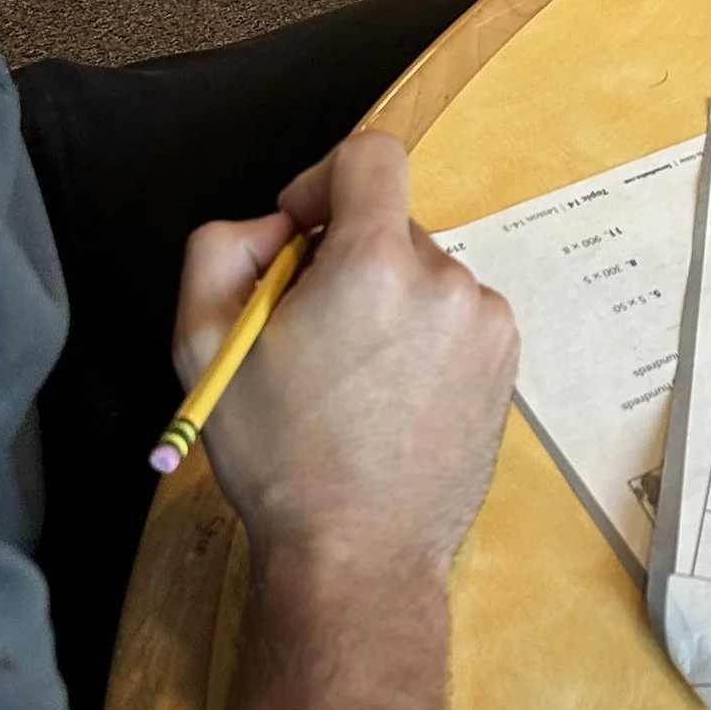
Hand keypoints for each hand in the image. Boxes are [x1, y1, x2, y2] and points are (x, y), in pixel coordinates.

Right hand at [171, 130, 517, 578]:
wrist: (357, 554)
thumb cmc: (280, 455)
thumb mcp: (204, 341)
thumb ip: (224, 246)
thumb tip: (276, 226)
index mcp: (375, 265)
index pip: (370, 156)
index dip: (322, 179)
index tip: (298, 231)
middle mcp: (446, 282)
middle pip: (390, 224)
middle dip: (345, 258)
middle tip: (309, 332)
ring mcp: (486, 324)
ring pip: (421, 275)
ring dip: (385, 301)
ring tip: (351, 379)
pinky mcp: (506, 361)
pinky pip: (453, 316)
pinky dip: (420, 336)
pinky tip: (390, 397)